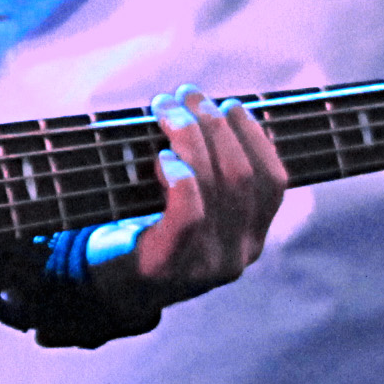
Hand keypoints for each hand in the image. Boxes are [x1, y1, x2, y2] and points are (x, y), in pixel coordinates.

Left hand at [90, 86, 285, 318]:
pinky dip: (180, 177)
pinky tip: (163, 158)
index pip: (274, 181)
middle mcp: (238, 253)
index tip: (231, 104)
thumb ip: (211, 174)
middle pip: (242, 176)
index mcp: (251, 237)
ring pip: (217, 187)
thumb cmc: (149, 232)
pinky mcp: (168, 266)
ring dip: (191, 137)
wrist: (109, 289)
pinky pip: (189, 215)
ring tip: (168, 109)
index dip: (256, 136)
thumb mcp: (193, 208)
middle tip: (187, 94)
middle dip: (216, 125)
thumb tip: (208, 109)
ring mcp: (206, 264)